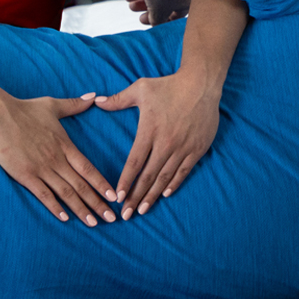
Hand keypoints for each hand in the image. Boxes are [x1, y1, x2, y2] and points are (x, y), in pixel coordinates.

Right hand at [0, 93, 117, 226]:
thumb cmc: (24, 108)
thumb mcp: (52, 104)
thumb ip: (75, 104)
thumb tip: (94, 96)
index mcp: (64, 145)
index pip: (88, 168)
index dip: (101, 184)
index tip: (113, 197)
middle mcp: (56, 159)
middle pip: (81, 185)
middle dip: (97, 203)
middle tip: (112, 218)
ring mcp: (41, 169)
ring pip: (66, 193)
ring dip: (81, 209)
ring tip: (93, 223)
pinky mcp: (25, 175)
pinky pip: (43, 194)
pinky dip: (55, 207)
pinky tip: (64, 217)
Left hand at [95, 72, 219, 218]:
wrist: (201, 84)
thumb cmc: (168, 85)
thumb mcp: (140, 88)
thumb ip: (118, 99)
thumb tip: (97, 102)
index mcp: (149, 131)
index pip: (134, 162)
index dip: (125, 181)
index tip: (117, 196)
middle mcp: (166, 144)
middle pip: (148, 176)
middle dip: (135, 196)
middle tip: (126, 214)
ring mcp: (183, 148)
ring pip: (165, 178)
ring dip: (153, 196)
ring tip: (142, 209)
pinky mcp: (197, 149)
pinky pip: (183, 172)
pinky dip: (174, 184)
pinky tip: (165, 195)